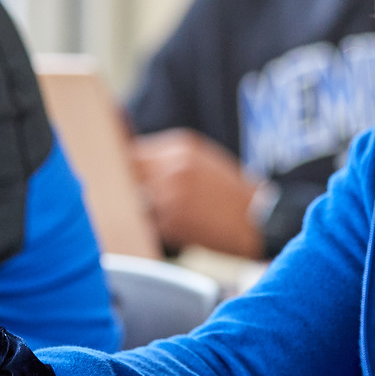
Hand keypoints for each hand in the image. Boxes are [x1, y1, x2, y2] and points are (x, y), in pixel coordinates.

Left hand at [130, 129, 262, 257]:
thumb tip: (128, 163)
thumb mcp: (200, 161)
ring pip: (133, 201)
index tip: (114, 173)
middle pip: (125, 174)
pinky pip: (147, 223)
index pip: (129, 151)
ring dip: (137, 208)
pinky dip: (153, 226)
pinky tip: (174, 226)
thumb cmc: (229, 192)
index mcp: (179, 148)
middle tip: (125, 198)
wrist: (260, 218)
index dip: (118, 164)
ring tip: (156, 214)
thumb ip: (166, 159)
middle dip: (122, 186)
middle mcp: (172, 169)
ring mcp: (170, 196)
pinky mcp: (172, 222)